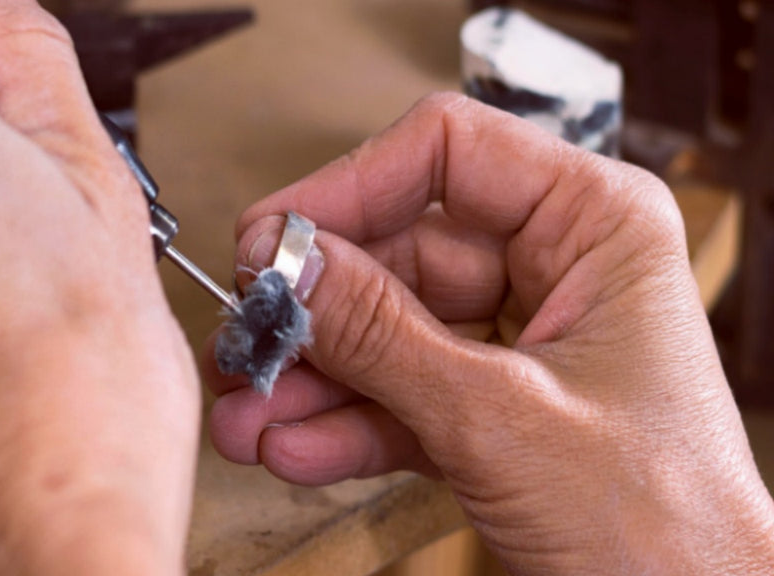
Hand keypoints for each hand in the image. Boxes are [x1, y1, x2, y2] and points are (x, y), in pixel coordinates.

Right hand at [203, 93, 773, 572]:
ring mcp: (514, 338)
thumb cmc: (668, 528)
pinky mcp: (487, 402)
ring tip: (250, 414)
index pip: (448, 154)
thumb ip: (383, 337)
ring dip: (313, 378)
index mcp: (594, 227)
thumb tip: (290, 267)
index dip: (349, 187)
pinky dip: (343, 423)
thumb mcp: (502, 418)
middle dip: (314, 313)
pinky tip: (294, 447)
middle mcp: (552, 269)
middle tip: (247, 340)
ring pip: (385, 330)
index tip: (276, 237)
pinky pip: (397, 393)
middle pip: (397, 254)